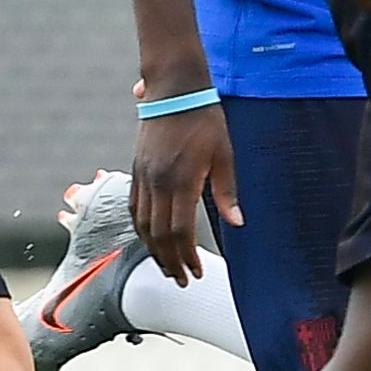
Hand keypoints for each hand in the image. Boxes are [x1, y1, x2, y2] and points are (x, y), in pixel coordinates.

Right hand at [129, 87, 241, 285]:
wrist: (174, 90)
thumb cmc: (205, 120)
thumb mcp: (224, 154)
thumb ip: (227, 191)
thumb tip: (237, 223)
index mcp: (182, 179)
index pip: (180, 230)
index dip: (186, 256)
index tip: (196, 271)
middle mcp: (158, 182)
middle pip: (158, 234)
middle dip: (169, 261)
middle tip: (180, 280)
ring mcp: (143, 176)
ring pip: (142, 225)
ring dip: (153, 250)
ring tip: (166, 266)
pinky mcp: (136, 170)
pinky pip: (134, 208)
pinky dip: (141, 229)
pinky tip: (150, 239)